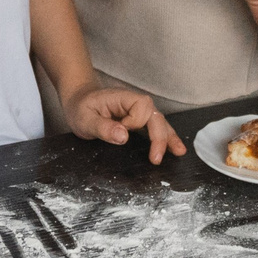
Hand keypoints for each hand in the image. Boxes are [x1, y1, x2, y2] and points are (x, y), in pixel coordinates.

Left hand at [64, 83, 187, 163]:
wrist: (78, 100)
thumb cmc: (80, 107)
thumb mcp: (85, 119)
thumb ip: (103, 127)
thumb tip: (124, 136)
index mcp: (124, 98)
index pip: (141, 110)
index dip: (135, 124)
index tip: (123, 134)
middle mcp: (135, 103)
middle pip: (155, 117)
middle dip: (160, 137)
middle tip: (156, 159)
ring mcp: (138, 112)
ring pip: (159, 123)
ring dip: (169, 137)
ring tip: (179, 151)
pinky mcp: (138, 120)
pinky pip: (154, 128)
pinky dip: (164, 138)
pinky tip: (174, 148)